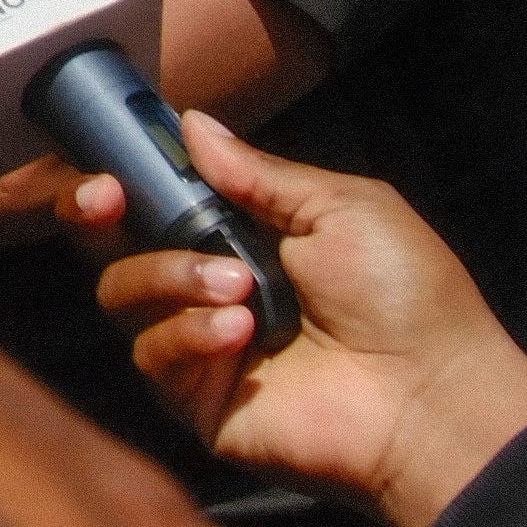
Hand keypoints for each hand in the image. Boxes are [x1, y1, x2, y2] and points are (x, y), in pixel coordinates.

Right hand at [73, 115, 526, 526]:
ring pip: (121, 294)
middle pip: (112, 245)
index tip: (108, 159)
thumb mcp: (340, 208)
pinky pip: (151, 355)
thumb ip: (259, 173)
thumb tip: (192, 125)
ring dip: (168, 276)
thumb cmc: (406, 297)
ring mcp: (199, 348)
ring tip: (238, 287)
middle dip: (95, 212)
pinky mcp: (197, 401)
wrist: (431, 396)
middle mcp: (209, 289)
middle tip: (108, 197)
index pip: (155, 202)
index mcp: (242, 240)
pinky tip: (240, 332)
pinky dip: (188, 334)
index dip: (119, 176)